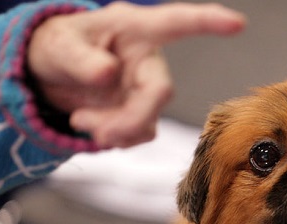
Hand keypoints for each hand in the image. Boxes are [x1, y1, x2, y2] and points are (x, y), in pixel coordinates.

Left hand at [26, 1, 244, 147]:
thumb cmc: (57, 47)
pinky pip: (139, 134)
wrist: (48, 76)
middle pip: (160, 92)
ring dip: (115, 130)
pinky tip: (94, 127)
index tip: (238, 23)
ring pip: (148, 120)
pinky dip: (115, 138)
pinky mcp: (140, 113)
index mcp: (134, 30)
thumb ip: (81, 60)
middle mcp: (148, 60)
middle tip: (98, 133)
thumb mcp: (59, 47)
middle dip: (131, 118)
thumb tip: (108, 74)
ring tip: (80, 121)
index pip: (177, 23)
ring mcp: (146, 89)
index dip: (208, 22)